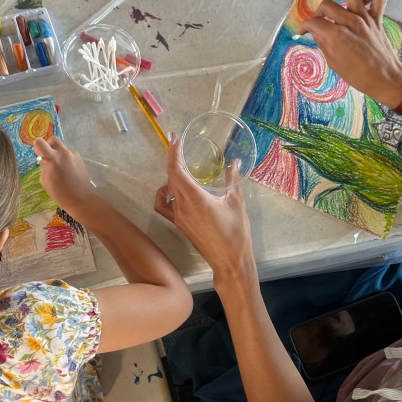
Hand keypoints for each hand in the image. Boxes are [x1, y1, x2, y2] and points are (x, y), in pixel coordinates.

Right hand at [33, 136, 97, 217]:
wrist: (81, 198)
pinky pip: (69, 154)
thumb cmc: (60, 193)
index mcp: (53, 158)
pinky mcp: (80, 158)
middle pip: (53, 139)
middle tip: (49, 157)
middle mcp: (64, 153)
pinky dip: (66, 159)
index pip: (39, 142)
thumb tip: (45, 160)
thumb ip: (44, 167)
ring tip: (60, 169)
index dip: (37, 147)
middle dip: (48, 146)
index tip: (39, 155)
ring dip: (58, 154)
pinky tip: (68, 171)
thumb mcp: (45, 181)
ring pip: (62, 148)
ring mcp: (73, 155)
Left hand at [153, 138, 256, 286]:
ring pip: (168, 189)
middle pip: (170, 176)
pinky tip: (175, 190)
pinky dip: (166, 194)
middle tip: (179, 144)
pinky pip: (165, 205)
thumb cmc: (236, 233)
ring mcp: (178, 216)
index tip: (175, 139)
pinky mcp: (180, 224)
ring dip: (172, 175)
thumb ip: (233, 180)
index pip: (176, 170)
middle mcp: (182, 206)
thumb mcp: (237, 203)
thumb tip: (234, 162)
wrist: (230, 261)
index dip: (173, 152)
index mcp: (195, 198)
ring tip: (181, 166)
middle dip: (173, 158)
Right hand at [300, 0, 401, 108]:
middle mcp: (350, 22)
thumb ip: (323, 44)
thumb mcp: (334, 63)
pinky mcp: (377, 19)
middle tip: (317, 21)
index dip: (304, 26)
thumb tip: (315, 33)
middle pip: (327, 5)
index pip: (314, 22)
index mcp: (336, 35)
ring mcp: (365, 18)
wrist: (385, 78)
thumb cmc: (358, 76)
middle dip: (317, 12)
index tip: (303, 31)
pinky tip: (360, 1)